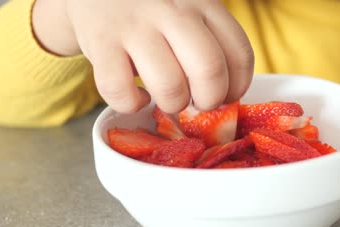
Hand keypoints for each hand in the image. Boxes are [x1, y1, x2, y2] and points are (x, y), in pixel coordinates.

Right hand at [32, 0, 253, 112]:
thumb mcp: (186, 7)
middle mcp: (171, 9)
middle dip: (208, 101)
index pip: (239, 53)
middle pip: (209, 70)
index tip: (225, 96)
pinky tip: (136, 95)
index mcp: (201, 2)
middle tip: (197, 103)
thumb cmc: (149, 8)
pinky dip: (131, 104)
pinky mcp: (100, 41)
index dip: (237, 87)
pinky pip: (121, 91)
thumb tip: (224, 93)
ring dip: (171, 104)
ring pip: (169, 86)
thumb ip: (207, 38)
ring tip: (166, 97)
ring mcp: (134, 24)